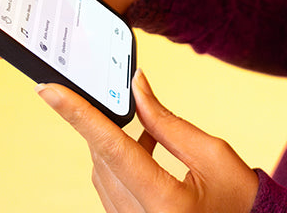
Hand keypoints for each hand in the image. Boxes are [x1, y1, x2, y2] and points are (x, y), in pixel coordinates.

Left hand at [37, 72, 259, 212]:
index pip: (112, 149)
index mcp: (165, 205)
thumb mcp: (210, 152)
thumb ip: (166, 121)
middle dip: (102, 123)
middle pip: (103, 160)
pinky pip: (110, 189)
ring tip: (146, 126)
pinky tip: (144, 145)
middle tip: (108, 92)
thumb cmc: (238, 197)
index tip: (48, 90)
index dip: (78, 114)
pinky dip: (119, 162)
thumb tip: (135, 86)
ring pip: (101, 175)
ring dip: (112, 142)